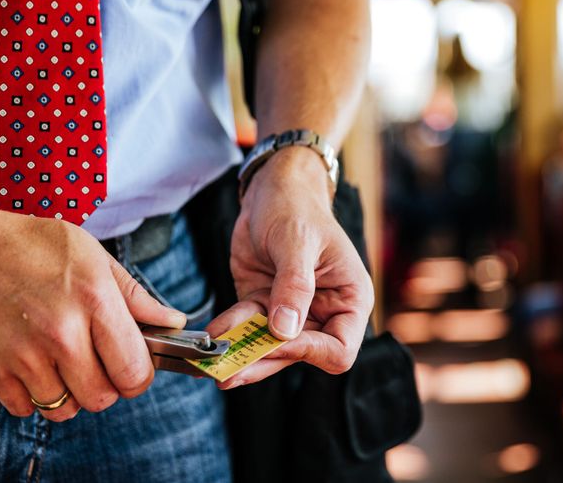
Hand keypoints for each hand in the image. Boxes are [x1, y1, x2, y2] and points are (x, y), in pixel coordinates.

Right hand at [0, 203, 186, 420]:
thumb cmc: (26, 244)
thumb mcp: (91, 254)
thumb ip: (134, 295)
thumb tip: (172, 322)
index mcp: (94, 300)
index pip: (135, 370)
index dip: (139, 374)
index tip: (132, 363)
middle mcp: (61, 333)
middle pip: (103, 398)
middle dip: (107, 385)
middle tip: (98, 362)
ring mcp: (23, 356)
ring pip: (65, 409)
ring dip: (71, 394)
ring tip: (64, 362)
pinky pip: (26, 409)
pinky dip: (34, 396)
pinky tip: (34, 365)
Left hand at [205, 148, 373, 387]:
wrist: (274, 188)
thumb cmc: (297, 207)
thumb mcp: (297, 242)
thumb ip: (294, 286)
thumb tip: (284, 331)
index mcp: (350, 300)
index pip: (339, 349)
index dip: (309, 352)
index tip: (277, 340)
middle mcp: (324, 313)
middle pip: (299, 356)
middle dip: (264, 362)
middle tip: (230, 373)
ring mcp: (292, 313)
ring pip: (269, 350)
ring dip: (241, 355)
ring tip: (213, 364)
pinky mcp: (264, 306)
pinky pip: (247, 330)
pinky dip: (229, 333)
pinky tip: (212, 334)